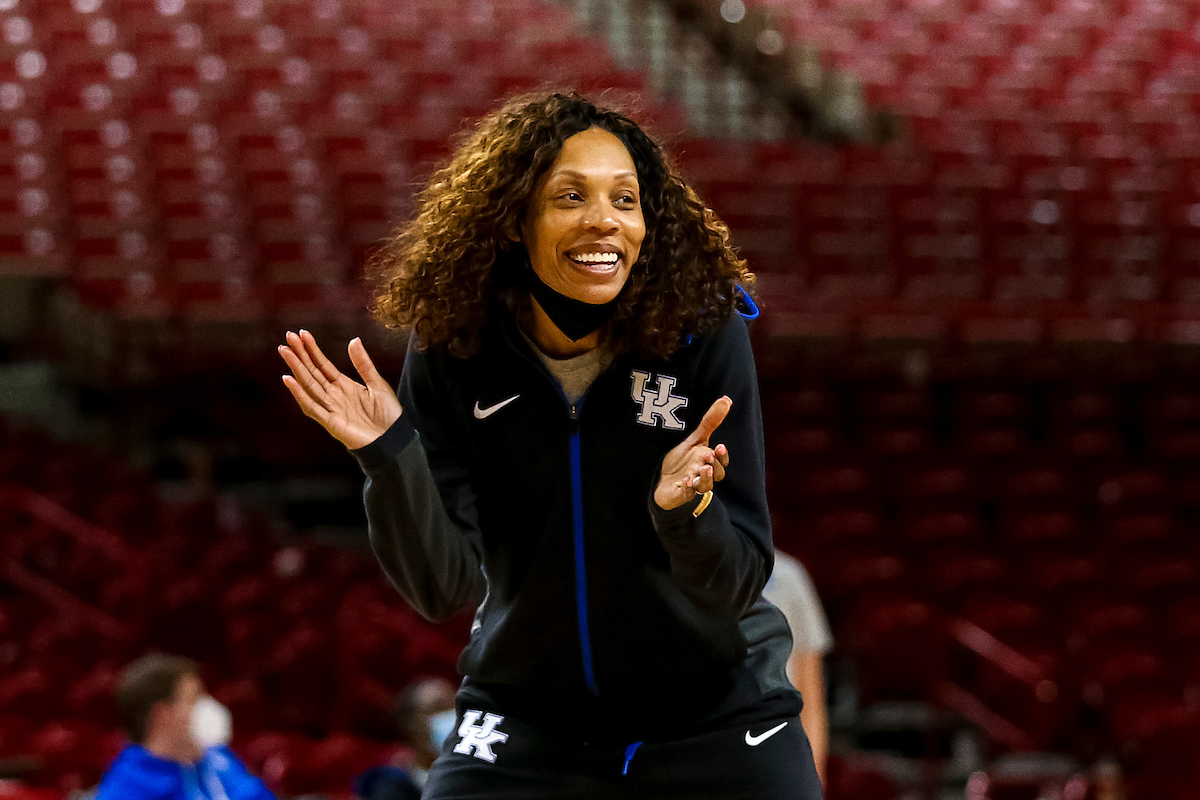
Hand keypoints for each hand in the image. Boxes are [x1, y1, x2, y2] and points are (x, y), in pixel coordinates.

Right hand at [278, 330, 401, 449]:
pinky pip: (312, 407)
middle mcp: (334, 396)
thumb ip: (363, 364)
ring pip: (309, 386)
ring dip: (296, 369)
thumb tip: (353, 340)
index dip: (312, 350)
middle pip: (312, 372)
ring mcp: (330, 408)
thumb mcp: (377, 384)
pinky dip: (299, 394)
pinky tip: (289, 379)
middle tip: (287, 337)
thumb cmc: (388, 415)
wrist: (394, 440)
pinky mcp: (330, 423)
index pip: (323, 364)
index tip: (301, 334)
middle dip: (299, 355)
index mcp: (344, 386)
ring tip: (285, 352)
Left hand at [653, 396, 731, 510]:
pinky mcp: (680, 495)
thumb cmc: (683, 461)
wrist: (663, 481)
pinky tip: (685, 482)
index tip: (720, 446)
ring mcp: (693, 486)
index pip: (722, 461)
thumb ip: (711, 421)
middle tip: (708, 455)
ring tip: (704, 468)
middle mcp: (703, 475)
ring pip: (704, 486)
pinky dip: (687, 490)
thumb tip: (726, 399)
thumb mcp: (696, 440)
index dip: (722, 456)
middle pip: (717, 474)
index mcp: (709, 462)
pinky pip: (686, 495)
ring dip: (706, 478)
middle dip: (714, 465)